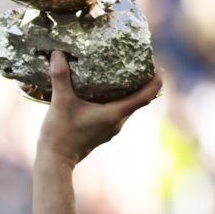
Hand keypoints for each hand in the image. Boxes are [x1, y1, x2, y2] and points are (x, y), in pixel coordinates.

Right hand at [36, 51, 163, 166]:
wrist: (55, 159)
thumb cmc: (60, 133)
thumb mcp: (60, 102)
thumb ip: (61, 77)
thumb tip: (58, 54)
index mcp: (114, 114)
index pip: (144, 97)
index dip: (155, 83)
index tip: (160, 69)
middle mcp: (117, 122)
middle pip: (138, 100)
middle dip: (142, 84)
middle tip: (139, 65)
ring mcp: (110, 129)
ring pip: (127, 107)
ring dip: (129, 92)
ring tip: (122, 75)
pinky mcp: (102, 132)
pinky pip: (116, 112)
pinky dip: (117, 100)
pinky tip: (104, 92)